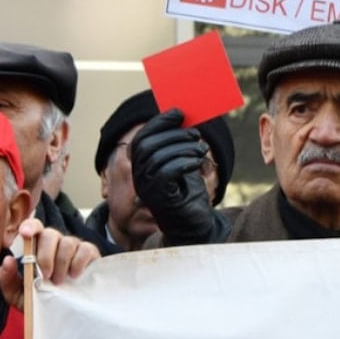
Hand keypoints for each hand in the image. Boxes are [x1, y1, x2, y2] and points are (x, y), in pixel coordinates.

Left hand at [0, 219, 100, 309]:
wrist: (61, 314)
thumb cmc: (37, 300)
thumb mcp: (17, 294)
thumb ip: (8, 278)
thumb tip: (8, 259)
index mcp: (36, 246)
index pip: (34, 226)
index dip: (30, 226)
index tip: (25, 234)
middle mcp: (55, 242)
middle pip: (50, 234)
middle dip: (46, 256)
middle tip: (45, 276)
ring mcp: (73, 246)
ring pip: (68, 242)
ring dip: (61, 263)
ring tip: (59, 282)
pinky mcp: (90, 253)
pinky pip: (85, 249)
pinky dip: (78, 262)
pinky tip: (74, 276)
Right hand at [130, 108, 224, 244]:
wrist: (194, 225)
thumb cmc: (189, 193)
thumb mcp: (183, 163)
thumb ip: (178, 145)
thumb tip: (184, 117)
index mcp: (142, 166)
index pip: (142, 138)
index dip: (159, 122)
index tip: (179, 113)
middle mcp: (139, 177)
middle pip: (148, 145)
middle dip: (174, 134)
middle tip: (195, 135)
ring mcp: (147, 189)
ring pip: (158, 158)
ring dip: (184, 148)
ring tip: (200, 150)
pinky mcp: (159, 198)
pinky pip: (166, 173)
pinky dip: (183, 162)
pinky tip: (197, 163)